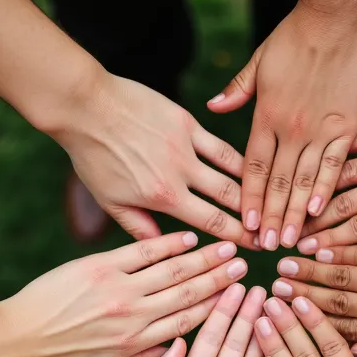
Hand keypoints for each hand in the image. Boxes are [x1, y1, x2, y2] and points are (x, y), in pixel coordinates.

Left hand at [0, 231, 248, 356]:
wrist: (17, 337)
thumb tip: (178, 350)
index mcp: (137, 343)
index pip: (189, 320)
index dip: (219, 306)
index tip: (239, 294)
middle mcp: (133, 314)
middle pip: (189, 292)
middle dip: (220, 277)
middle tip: (245, 263)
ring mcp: (118, 288)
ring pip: (172, 270)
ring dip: (204, 257)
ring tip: (228, 246)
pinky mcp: (99, 267)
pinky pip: (142, 251)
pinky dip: (168, 243)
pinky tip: (188, 237)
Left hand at [53, 74, 255, 246]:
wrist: (85, 107)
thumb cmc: (92, 156)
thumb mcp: (110, 200)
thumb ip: (139, 227)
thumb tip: (166, 249)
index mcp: (163, 197)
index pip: (211, 223)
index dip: (237, 237)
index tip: (255, 246)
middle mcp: (180, 173)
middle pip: (229, 200)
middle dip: (254, 217)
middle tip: (271, 229)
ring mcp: (186, 146)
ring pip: (232, 172)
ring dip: (254, 189)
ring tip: (270, 203)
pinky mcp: (186, 122)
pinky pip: (220, 145)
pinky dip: (238, 159)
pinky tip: (253, 168)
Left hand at [208, 5, 356, 250]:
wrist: (336, 18)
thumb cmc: (295, 36)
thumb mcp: (259, 61)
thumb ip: (238, 89)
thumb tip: (213, 106)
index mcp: (266, 116)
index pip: (252, 168)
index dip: (247, 199)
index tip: (243, 226)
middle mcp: (291, 128)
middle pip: (276, 182)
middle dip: (270, 218)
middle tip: (264, 248)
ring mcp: (320, 128)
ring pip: (304, 180)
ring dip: (295, 214)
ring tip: (289, 242)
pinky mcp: (348, 125)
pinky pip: (335, 164)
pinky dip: (326, 189)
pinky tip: (319, 212)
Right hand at [271, 246, 356, 356]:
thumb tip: (354, 356)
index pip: (340, 330)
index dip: (308, 324)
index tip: (283, 317)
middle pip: (335, 300)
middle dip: (302, 294)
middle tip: (273, 286)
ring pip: (347, 273)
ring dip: (314, 269)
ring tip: (287, 262)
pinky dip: (345, 247)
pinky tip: (323, 244)